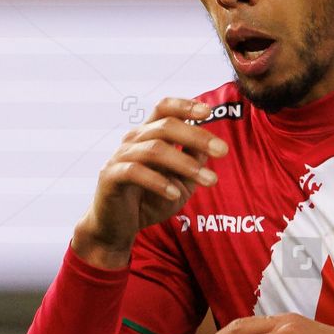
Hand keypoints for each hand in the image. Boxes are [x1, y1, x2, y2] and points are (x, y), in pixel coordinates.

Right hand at [73, 97, 228, 267]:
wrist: (116, 227)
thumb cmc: (150, 201)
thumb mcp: (181, 182)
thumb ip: (193, 163)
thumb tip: (210, 145)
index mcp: (148, 135)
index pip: (164, 109)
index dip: (185, 105)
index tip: (209, 112)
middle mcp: (133, 139)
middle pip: (166, 126)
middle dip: (197, 137)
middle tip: (223, 151)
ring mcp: (120, 156)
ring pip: (155, 150)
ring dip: (185, 164)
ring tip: (209, 180)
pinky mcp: (110, 176)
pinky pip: (136, 172)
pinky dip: (158, 182)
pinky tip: (175, 194)